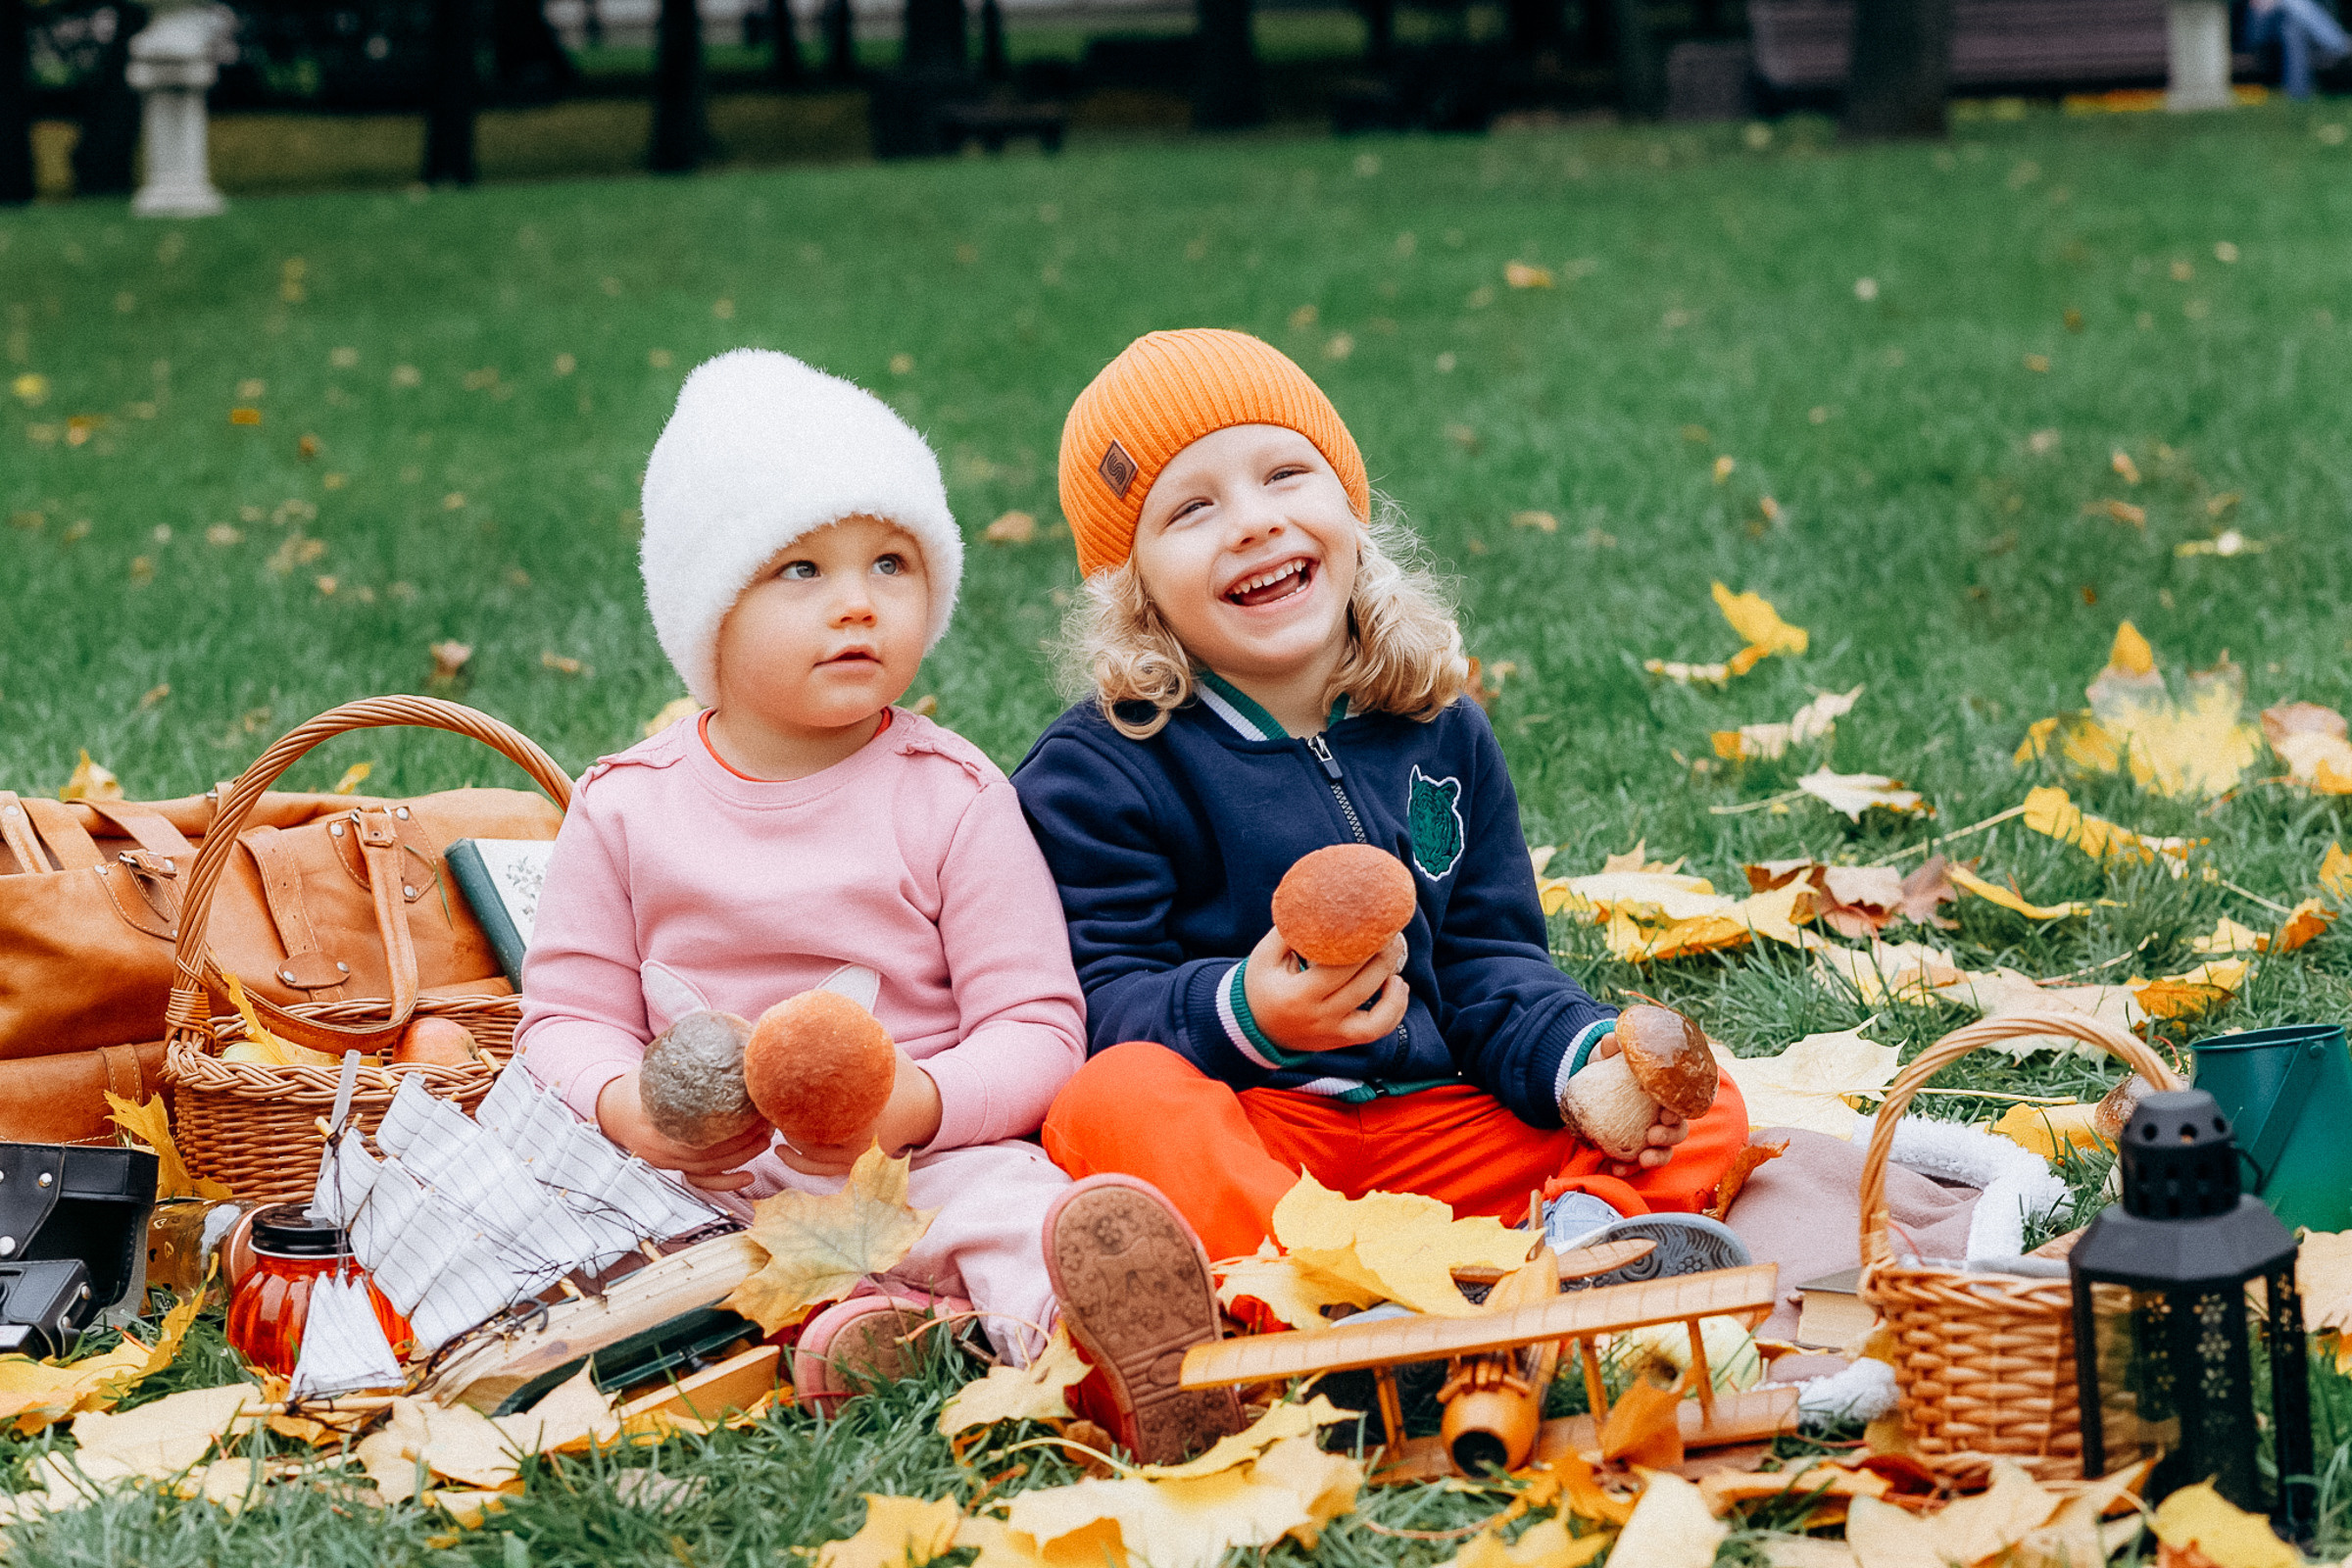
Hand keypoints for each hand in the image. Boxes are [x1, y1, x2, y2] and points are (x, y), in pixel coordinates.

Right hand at [596, 1069, 773, 1191]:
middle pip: (710, 1151)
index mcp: (655, 1123)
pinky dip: (726, 1181)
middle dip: (744, 1139)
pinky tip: (747, 1177)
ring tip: (764, 1139)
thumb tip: (720, 1035)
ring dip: (742, 1156)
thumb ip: (680, 1060)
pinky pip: (702, 1181)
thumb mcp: (652, 1070)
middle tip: (766, 1122)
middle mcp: (660, 1149)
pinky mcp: (672, 1169)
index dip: (733, 1123)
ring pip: (710, 1167)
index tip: (755, 1108)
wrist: (609, 1110)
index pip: (701, 1130)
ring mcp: (666, 1162)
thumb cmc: (635, 1086)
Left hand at [771, 1047, 942, 1176]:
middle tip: (771, 1105)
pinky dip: (801, 1163)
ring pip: (813, 1158)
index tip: (776, 1091)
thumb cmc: (904, 1077)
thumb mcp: (884, 1053)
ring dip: (792, 1143)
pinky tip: (781, 1151)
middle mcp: (862, 1141)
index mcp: (866, 1113)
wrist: (928, 1107)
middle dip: (787, 1123)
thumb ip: (856, 1039)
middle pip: (810, 1138)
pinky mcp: (857, 1163)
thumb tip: (820, 1015)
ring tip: (775, 1126)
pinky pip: (822, 1169)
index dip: (792, 1104)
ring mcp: (859, 1157)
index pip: (818, 1114)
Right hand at [1240, 924, 1409, 1054]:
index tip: (1373, 923)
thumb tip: (1320, 903)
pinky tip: (1398, 985)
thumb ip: (1290, 932)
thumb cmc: (1260, 986)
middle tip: (1391, 933)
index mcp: (1297, 996)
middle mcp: (1318, 1018)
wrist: (1254, 1029)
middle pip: (1362, 987)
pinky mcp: (1341, 1040)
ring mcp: (1333, 1033)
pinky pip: (1377, 1030)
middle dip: (1383, 957)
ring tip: (1395, 957)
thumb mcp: (1265, 957)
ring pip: (1377, 1015)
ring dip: (1394, 986)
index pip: (1338, 968)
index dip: (1361, 945)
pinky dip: (1394, 1010)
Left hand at [1589, 1032, 1691, 1178]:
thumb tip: (1611, 1038)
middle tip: (1653, 1135)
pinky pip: (1637, 1165)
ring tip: (1643, 1159)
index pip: (1682, 1104)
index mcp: (1665, 1095)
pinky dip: (1629, 1169)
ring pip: (1664, 1152)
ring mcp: (1651, 1138)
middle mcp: (1664, 1119)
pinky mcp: (1635, 1151)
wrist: (1591, 1088)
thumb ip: (1612, 1048)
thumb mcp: (1608, 1058)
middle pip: (1679, 1131)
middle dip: (1671, 1136)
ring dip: (1657, 1157)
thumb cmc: (1609, 1070)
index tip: (1667, 1111)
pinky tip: (1615, 1169)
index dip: (1679, 1110)